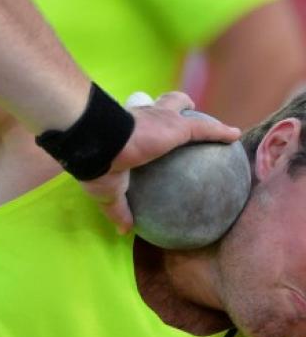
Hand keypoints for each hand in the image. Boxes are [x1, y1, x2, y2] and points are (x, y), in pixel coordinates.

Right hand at [82, 91, 240, 232]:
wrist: (100, 145)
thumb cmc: (100, 166)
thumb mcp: (108, 192)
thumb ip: (120, 210)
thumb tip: (125, 230)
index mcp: (126, 134)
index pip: (139, 125)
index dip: (146, 125)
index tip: (150, 133)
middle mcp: (144, 118)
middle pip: (161, 106)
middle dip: (170, 106)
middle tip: (178, 117)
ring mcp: (162, 119)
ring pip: (181, 106)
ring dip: (193, 110)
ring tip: (208, 121)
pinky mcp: (178, 126)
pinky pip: (205, 129)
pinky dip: (221, 132)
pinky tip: (235, 135)